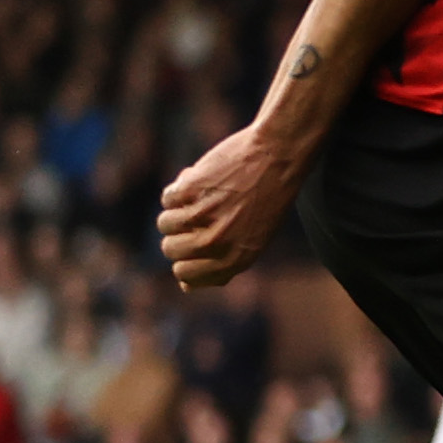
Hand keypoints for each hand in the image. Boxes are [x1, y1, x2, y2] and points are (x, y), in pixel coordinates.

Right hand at [158, 124, 305, 288]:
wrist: (278, 156)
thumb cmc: (268, 199)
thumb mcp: (256, 239)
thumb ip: (223, 265)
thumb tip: (185, 287)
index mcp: (237, 259)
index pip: (185, 275)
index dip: (185, 260)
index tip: (195, 243)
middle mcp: (218, 242)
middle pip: (170, 250)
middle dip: (178, 235)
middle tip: (199, 216)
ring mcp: (203, 216)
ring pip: (164, 224)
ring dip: (177, 210)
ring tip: (203, 198)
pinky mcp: (191, 190)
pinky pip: (168, 198)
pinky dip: (180, 188)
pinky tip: (203, 180)